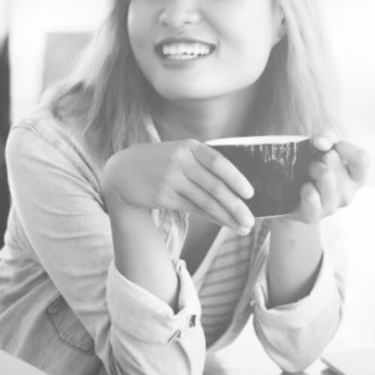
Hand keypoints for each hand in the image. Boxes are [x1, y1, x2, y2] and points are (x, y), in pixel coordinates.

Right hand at [101, 140, 255, 234]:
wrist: (123, 171)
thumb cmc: (159, 163)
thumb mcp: (179, 153)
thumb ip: (202, 163)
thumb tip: (235, 186)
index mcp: (189, 146)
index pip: (219, 162)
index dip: (237, 179)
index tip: (251, 193)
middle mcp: (180, 161)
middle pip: (215, 186)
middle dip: (236, 206)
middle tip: (251, 220)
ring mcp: (170, 178)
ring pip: (205, 201)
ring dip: (227, 216)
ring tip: (242, 227)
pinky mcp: (162, 196)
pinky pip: (192, 209)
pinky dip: (211, 217)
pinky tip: (223, 223)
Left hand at [282, 135, 368, 224]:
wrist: (286, 194)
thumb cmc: (311, 166)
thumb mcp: (321, 146)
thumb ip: (326, 137)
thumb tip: (321, 143)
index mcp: (356, 178)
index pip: (362, 158)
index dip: (345, 147)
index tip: (331, 146)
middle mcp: (347, 194)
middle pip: (335, 162)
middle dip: (319, 157)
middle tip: (312, 163)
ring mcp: (331, 207)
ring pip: (326, 176)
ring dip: (311, 168)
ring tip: (306, 173)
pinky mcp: (313, 216)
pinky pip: (312, 197)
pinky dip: (305, 188)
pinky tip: (303, 187)